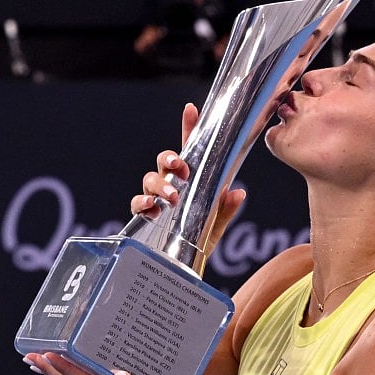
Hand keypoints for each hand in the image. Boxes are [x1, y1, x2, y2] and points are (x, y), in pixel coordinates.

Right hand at [130, 102, 246, 251]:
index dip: (189, 128)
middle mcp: (171, 184)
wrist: (185, 265)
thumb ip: (225, 209)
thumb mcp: (216, 224)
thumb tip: (238, 193)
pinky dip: (142, 204)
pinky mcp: (145, 214)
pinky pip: (137, 203)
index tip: (191, 110)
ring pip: (150, 179)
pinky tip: (151, 209)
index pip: (190, 149)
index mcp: (191, 180)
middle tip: (180, 168)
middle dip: (170, 160)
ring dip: (160, 185)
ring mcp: (156, 198)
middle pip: (164, 160)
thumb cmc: (200, 238)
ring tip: (171, 197)